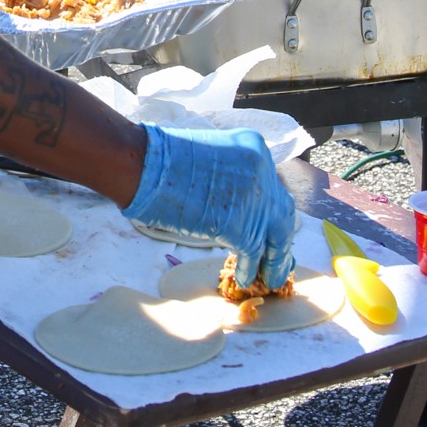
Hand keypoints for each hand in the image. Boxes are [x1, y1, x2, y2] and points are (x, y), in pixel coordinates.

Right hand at [121, 125, 295, 286]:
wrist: (144, 164)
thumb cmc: (161, 159)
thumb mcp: (210, 157)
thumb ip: (231, 176)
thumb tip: (234, 204)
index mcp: (253, 147)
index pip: (273, 187)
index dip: (272, 213)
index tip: (272, 230)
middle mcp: (262, 169)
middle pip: (282, 212)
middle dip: (280, 239)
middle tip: (278, 260)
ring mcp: (255, 197)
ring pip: (274, 236)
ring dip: (271, 260)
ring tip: (268, 278)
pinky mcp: (242, 224)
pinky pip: (254, 252)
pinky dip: (250, 268)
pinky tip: (245, 278)